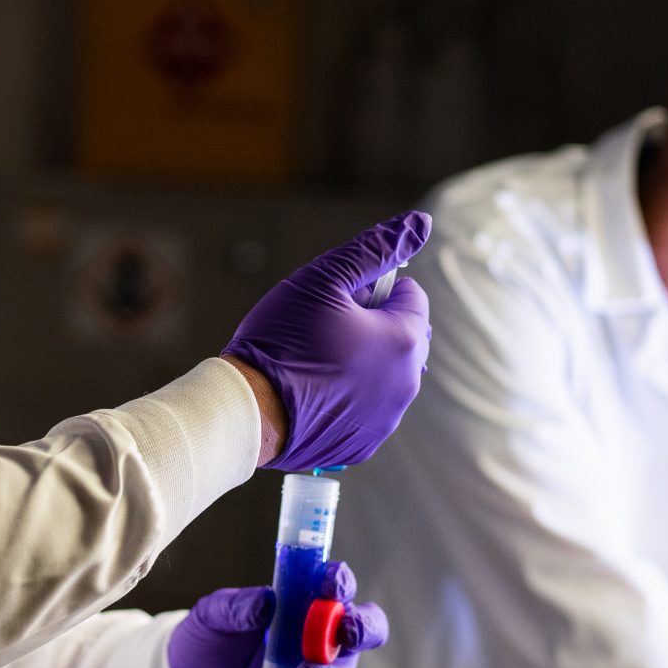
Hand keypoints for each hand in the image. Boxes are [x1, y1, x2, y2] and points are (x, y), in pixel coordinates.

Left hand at [169, 563, 387, 667]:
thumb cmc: (207, 642)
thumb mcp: (213, 616)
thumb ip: (238, 606)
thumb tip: (267, 601)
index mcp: (306, 610)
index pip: (340, 593)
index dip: (342, 584)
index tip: (330, 582)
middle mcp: (319, 646)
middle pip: (364, 635)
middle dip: (363, 629)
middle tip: (347, 630)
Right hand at [223, 212, 432, 472]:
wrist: (247, 412)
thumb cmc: (282, 341)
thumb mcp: (324, 279)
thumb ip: (375, 249)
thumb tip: (419, 224)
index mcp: (404, 340)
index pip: (411, 296)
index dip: (376, 288)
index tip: (339, 298)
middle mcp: (406, 384)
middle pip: (401, 337)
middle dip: (373, 326)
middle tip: (323, 328)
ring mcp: (385, 419)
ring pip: (384, 375)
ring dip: (361, 362)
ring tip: (313, 360)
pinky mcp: (362, 444)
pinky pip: (365, 409)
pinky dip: (347, 397)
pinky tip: (312, 391)